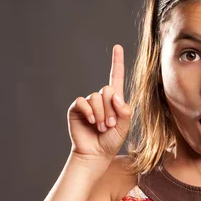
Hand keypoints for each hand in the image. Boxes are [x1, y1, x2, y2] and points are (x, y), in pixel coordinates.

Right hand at [67, 45, 130, 162]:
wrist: (95, 154)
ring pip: (96, 98)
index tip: (117, 47)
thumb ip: (124, 110)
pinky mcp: (76, 108)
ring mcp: (88, 103)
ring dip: (101, 115)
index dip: (117, 62)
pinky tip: (91, 121)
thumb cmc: (111, 141)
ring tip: (101, 128)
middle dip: (111, 109)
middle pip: (106, 90)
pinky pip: (83, 102)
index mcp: (114, 100)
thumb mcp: (124, 126)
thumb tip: (114, 94)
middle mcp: (100, 99)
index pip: (115, 77)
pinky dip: (89, 112)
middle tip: (110, 125)